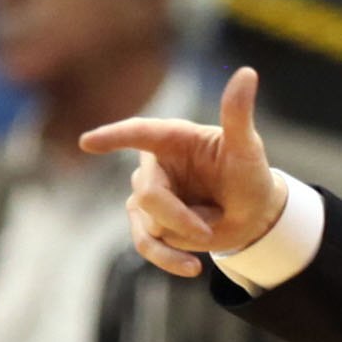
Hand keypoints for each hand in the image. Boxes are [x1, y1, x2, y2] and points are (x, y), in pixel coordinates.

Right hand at [79, 65, 283, 277]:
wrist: (253, 215)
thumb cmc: (248, 174)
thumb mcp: (248, 149)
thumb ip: (238, 114)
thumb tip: (247, 73)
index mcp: (173, 138)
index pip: (139, 133)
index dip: (114, 137)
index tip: (88, 143)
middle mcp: (155, 163)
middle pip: (147, 194)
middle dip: (178, 217)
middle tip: (209, 228)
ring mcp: (149, 194)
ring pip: (146, 223)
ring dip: (182, 236)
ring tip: (211, 233)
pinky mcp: (150, 223)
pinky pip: (146, 244)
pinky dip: (168, 259)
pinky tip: (192, 267)